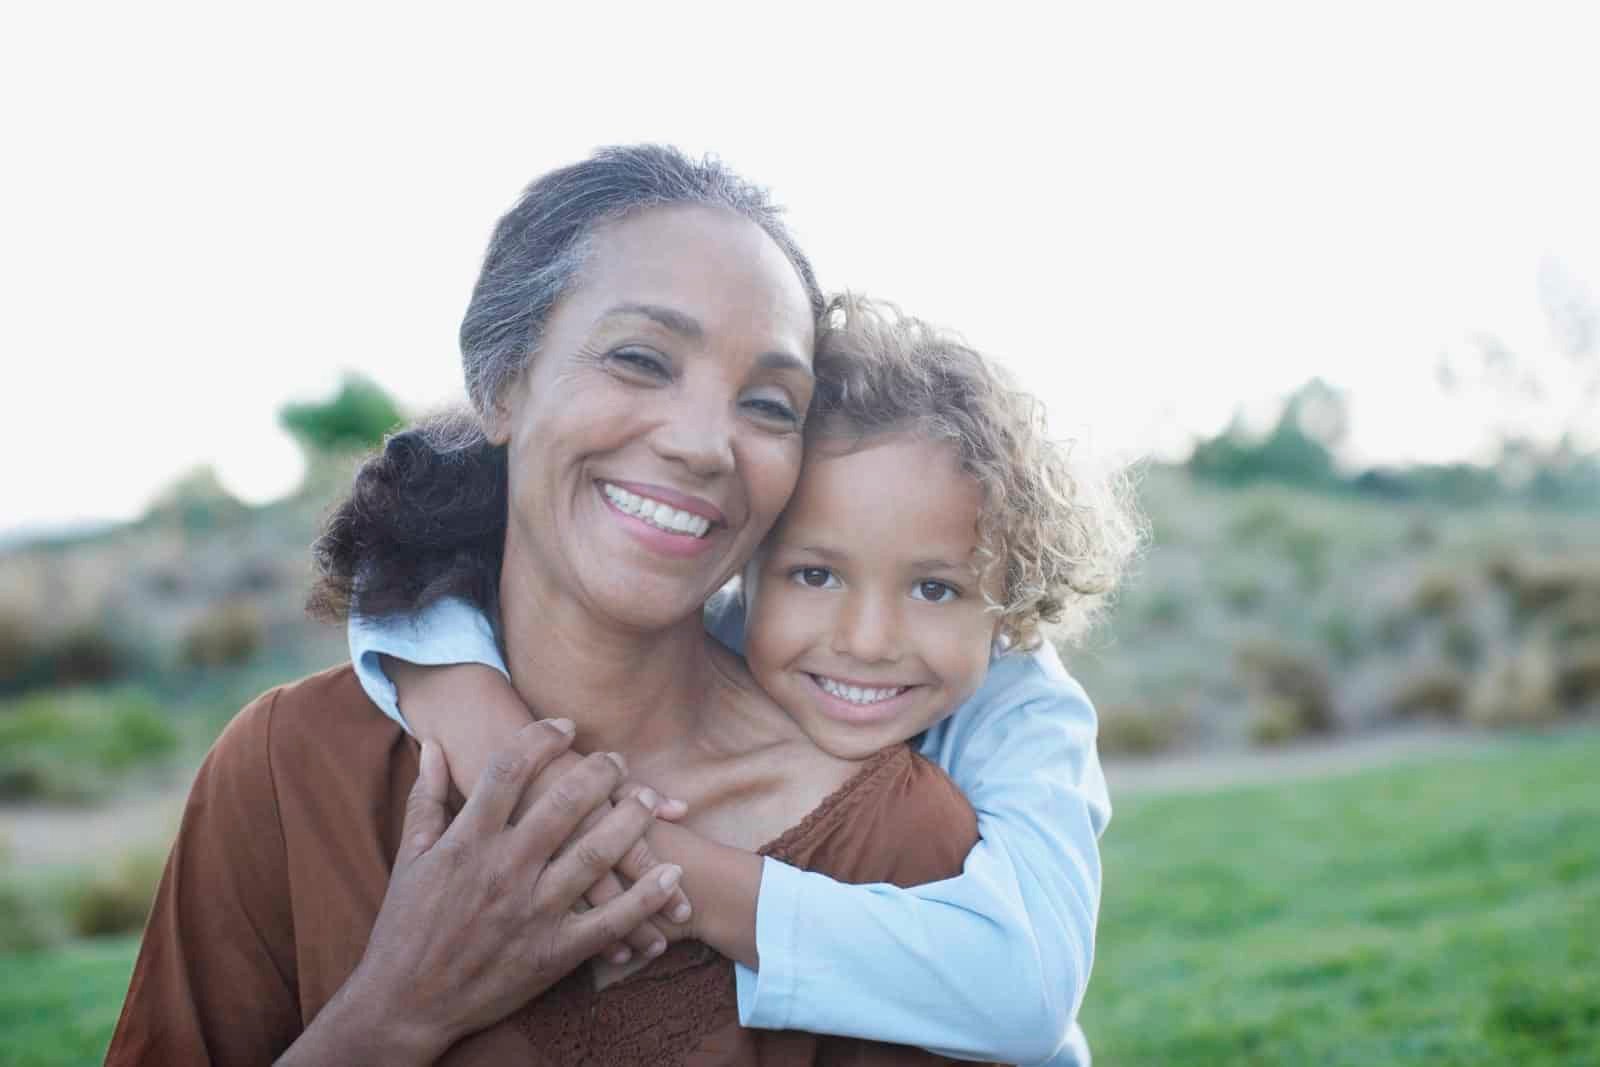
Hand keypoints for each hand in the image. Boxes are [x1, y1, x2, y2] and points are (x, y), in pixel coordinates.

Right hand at [344, 721, 684, 1056]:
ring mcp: (532, 911)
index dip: (540, 739)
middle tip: (616, 759)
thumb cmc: (405, 927)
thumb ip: (425, 799)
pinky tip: (673, 874)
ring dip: (632, 820)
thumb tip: (432, 746)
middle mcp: (503, 870)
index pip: (509, 771)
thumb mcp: (410, 858)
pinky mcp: (554, 952)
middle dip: (598, 772)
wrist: (404, 1003)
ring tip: (651, 798)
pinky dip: (646, 897)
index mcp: (467, 842)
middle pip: (563, 803)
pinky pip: (610, 921)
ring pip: (595, 853)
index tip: (564, 725)